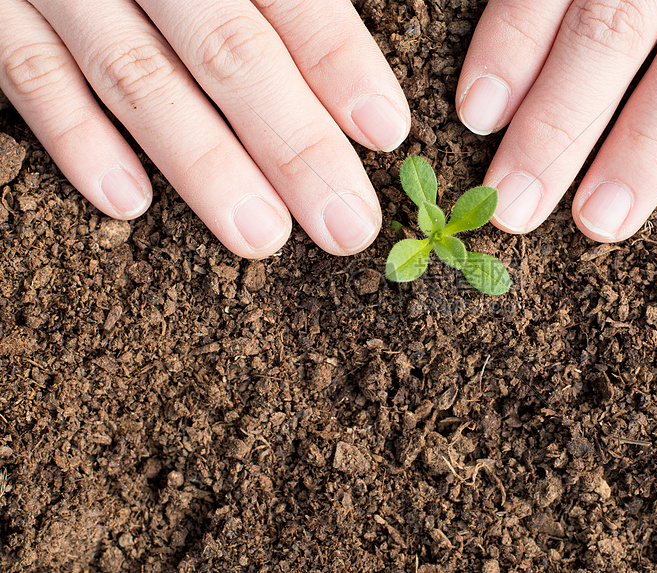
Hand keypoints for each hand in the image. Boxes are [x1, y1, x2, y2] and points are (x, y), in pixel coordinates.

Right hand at [0, 0, 409, 257]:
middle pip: (228, 53)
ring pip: (138, 77)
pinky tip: (128, 202)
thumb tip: (348, 45)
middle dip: (294, 146)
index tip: (385, 130)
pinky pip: (27, 71)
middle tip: (346, 225)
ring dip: (203, 166)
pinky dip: (75, 139)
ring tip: (263, 238)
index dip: (338, 62)